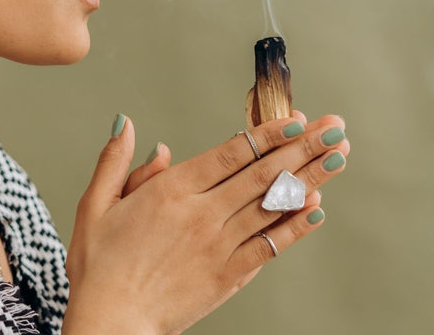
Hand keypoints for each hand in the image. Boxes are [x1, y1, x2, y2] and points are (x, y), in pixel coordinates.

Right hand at [63, 112, 348, 334]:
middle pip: (262, 174)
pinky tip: (317, 208)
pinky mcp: (227, 276)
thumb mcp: (95, 207)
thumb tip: (130, 126)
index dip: (268, 134)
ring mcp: (218, 246)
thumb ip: (115, 163)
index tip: (296, 119)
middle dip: (303, 148)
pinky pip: (270, 246)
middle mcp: (201, 215)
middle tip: (333, 128)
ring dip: (310, 178)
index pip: (231, 154)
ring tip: (338, 158)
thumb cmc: (97, 267)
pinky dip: (296, 226)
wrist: (109, 321)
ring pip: (273, 205)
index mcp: (169, 191)